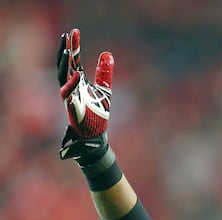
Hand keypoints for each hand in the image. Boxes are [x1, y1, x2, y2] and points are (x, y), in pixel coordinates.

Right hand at [57, 29, 114, 163]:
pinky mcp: (72, 108)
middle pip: (65, 65)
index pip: (74, 60)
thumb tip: (107, 53)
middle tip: (68, 35)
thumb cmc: (97, 113)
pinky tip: (78, 75)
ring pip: (63, 77)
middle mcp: (71, 87)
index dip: (74, 46)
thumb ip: (104, 73)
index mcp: (78, 81)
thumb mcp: (104, 89)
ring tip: (70, 49)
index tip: (74, 31)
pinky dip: (72, 85)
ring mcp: (70, 97)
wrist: (96, 136)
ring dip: (66, 64)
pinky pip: (69, 95)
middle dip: (66, 50)